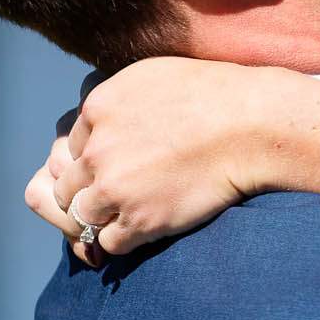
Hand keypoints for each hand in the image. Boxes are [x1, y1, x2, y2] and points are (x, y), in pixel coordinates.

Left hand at [23, 57, 268, 260]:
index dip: (94, 158)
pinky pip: (108, 243)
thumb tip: (103, 118)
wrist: (251, 125)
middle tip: (119, 192)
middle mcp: (97, 150)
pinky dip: (122, 240)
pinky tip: (143, 227)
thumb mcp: (150, 76)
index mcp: (97, 110)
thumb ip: (116, 99)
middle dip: (88, 190)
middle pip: (68, 184)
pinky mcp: (140, 221)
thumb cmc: (213, 94)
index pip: (72, 147)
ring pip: (81, 217)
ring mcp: (115, 188)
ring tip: (129, 213)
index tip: (119, 163)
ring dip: (101, 218)